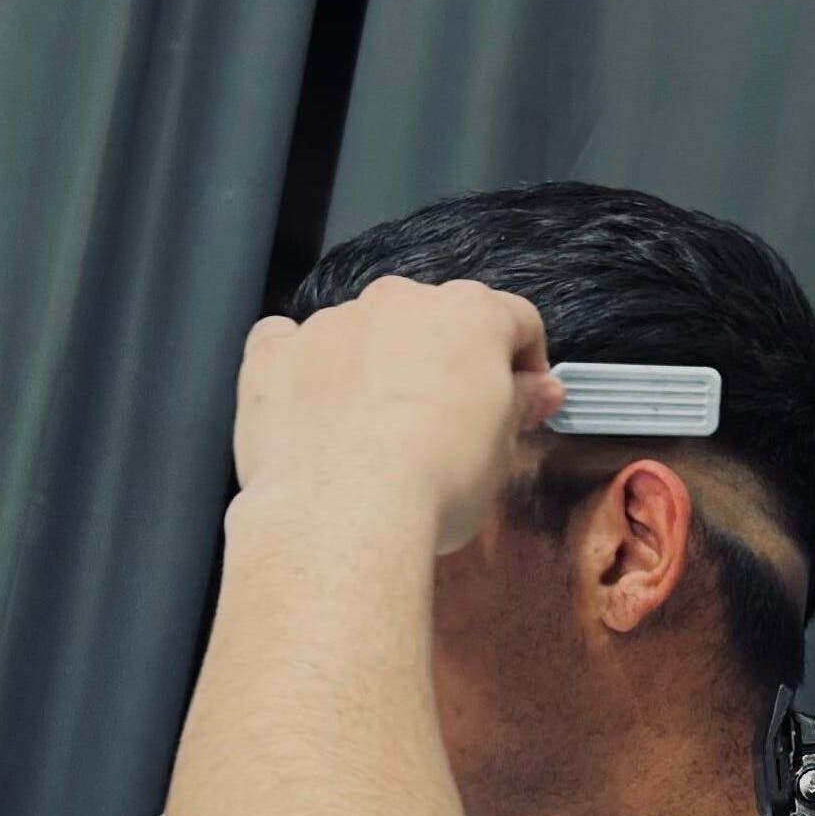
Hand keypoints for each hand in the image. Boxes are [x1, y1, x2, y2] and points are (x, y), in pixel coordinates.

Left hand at [232, 276, 564, 552]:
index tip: (520, 398)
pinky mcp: (275, 353)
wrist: (344, 513)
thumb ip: (518, 406)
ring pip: (363, 333)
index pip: (515, 319)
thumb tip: (538, 390)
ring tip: (375, 436)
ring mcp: (332, 323)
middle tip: (448, 423)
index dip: (524, 362)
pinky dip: (305, 369)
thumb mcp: (502, 452)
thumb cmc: (434, 482)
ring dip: (375, 367)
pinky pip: (291, 345)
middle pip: (434, 319)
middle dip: (443, 361)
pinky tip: (316, 414)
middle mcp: (399, 302)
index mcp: (469, 316)